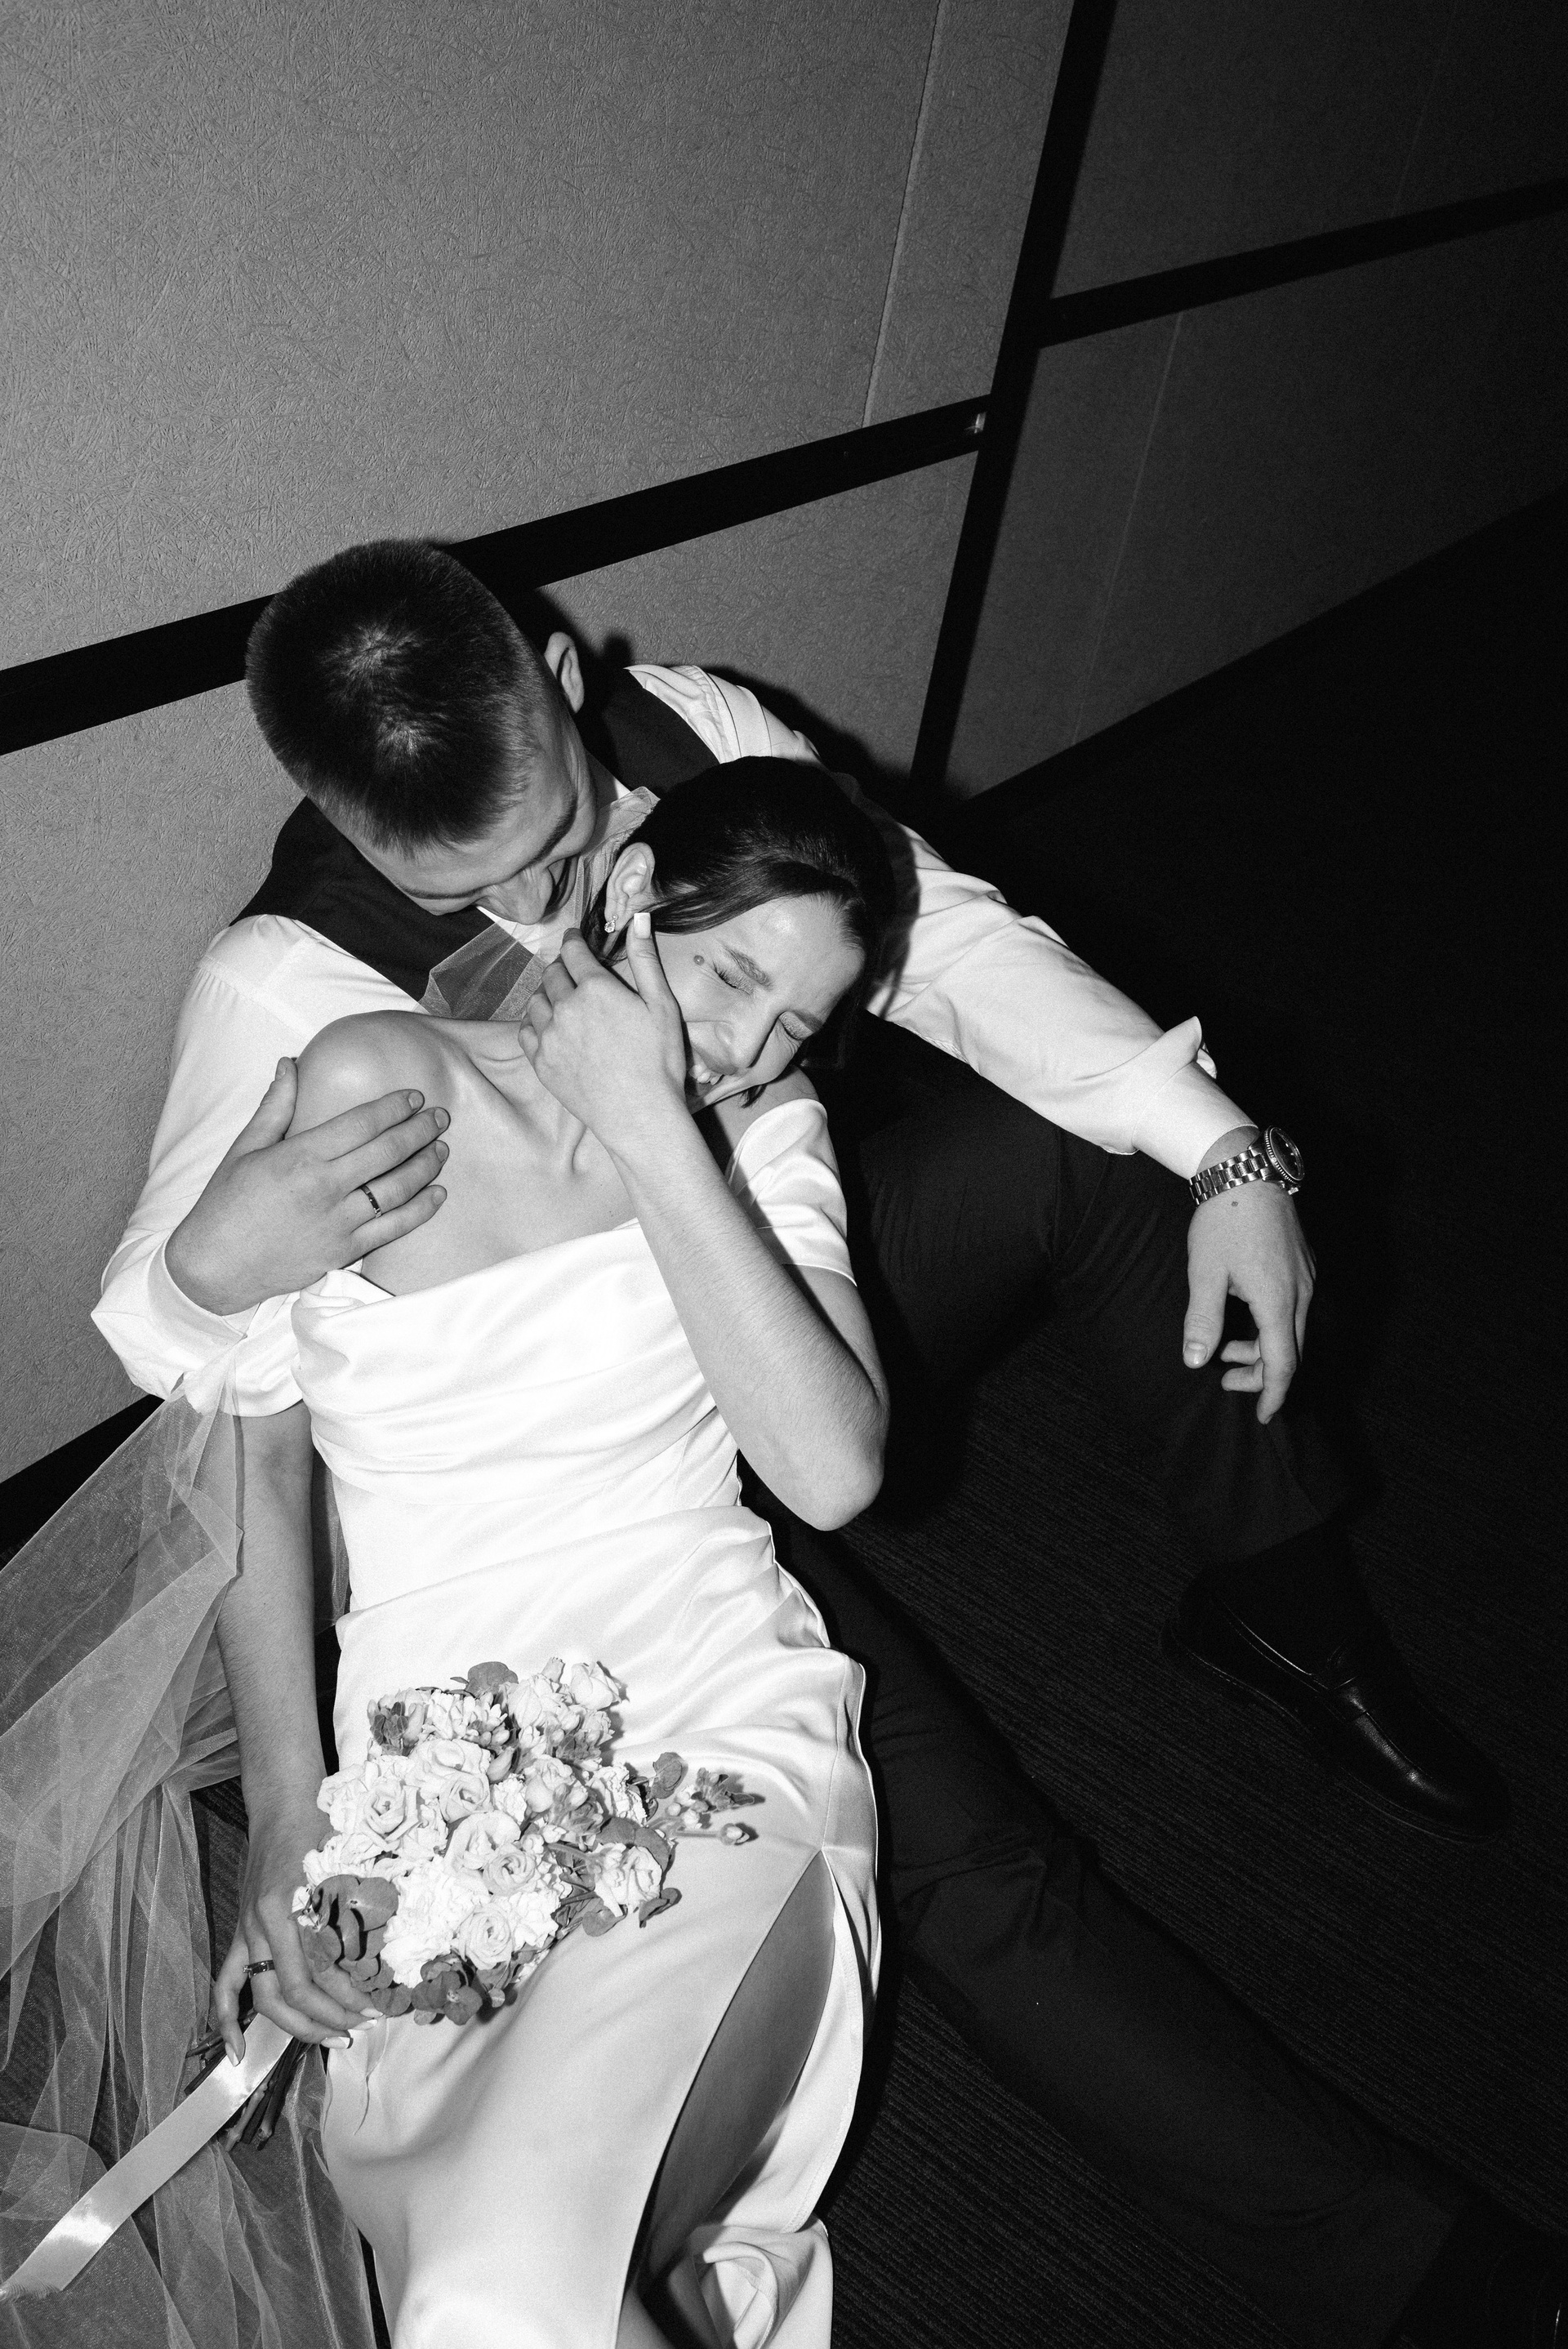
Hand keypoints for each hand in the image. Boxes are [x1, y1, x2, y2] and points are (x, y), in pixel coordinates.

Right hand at [166, 1059, 449, 1315]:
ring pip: (397, 1189)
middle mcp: (324, 1187)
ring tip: (442, 1150)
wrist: (215, 1266)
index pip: (361, 1124)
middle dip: (420, 1130)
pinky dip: (420, 1210)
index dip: (393, 1108)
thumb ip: (276, 1107)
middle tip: (441, 1117)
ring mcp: (338, 1222)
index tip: (415, 1097)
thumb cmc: (226, 1204)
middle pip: (387, 1152)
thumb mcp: (245, 1149)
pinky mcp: (344, 1252)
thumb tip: (290, 1064)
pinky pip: (393, 1228)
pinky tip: (437, 1194)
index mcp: (300, 1156)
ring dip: (426, 1166)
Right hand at [213, 1795, 375, 2059]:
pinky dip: (227, 2018)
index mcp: (290, 1906)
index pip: (316, 1974)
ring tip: (331, 2039)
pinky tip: (235, 2052)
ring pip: (264, 1997)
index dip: (346, 1998)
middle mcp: (263, 1925)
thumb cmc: (321, 1825)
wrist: (282, 1802)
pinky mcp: (240, 1932)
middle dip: (327, 2019)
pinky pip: (225, 1983)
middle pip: (291, 1994)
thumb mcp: (347, 1861)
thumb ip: (359, 1904)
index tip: (377, 2007)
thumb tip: (391, 1952)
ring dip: (297, 2026)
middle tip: (362, 2028)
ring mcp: (247, 1931)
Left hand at [519, 918, 688, 1155]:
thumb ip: (646, 960)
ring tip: (561, 999)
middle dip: (561, 968)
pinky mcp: (541, 1062)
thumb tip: (639, 918)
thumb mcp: (662, 1006)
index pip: (573, 952)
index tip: (574, 940)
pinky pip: (526, 1030)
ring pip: (535, 1000)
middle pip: (552, 974)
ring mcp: (549, 1036)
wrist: (639, 1115)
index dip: (573, 941)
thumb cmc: (659, 1060)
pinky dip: (535, 1022)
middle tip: (572, 972)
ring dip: (546, 994)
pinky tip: (549, 1026)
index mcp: (596, 988)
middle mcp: (565, 1007)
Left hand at [1183, 1146, 1314, 1423]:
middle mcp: (1301, 1292)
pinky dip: (1271, 1323)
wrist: (1246, 1169)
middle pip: (1291, 1351)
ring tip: (1225, 1345)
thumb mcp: (1204, 1273)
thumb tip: (1196, 1361)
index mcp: (1278, 1301)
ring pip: (1292, 1328)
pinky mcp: (1303, 1263)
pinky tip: (1241, 1311)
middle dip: (1261, 1372)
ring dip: (1262, 1345)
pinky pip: (1293, 1307)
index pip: (1282, 1364)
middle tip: (1226, 1378)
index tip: (1262, 1416)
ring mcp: (1306, 1276)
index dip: (1273, 1394)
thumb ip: (1202, 1321)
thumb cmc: (1223, 1220)